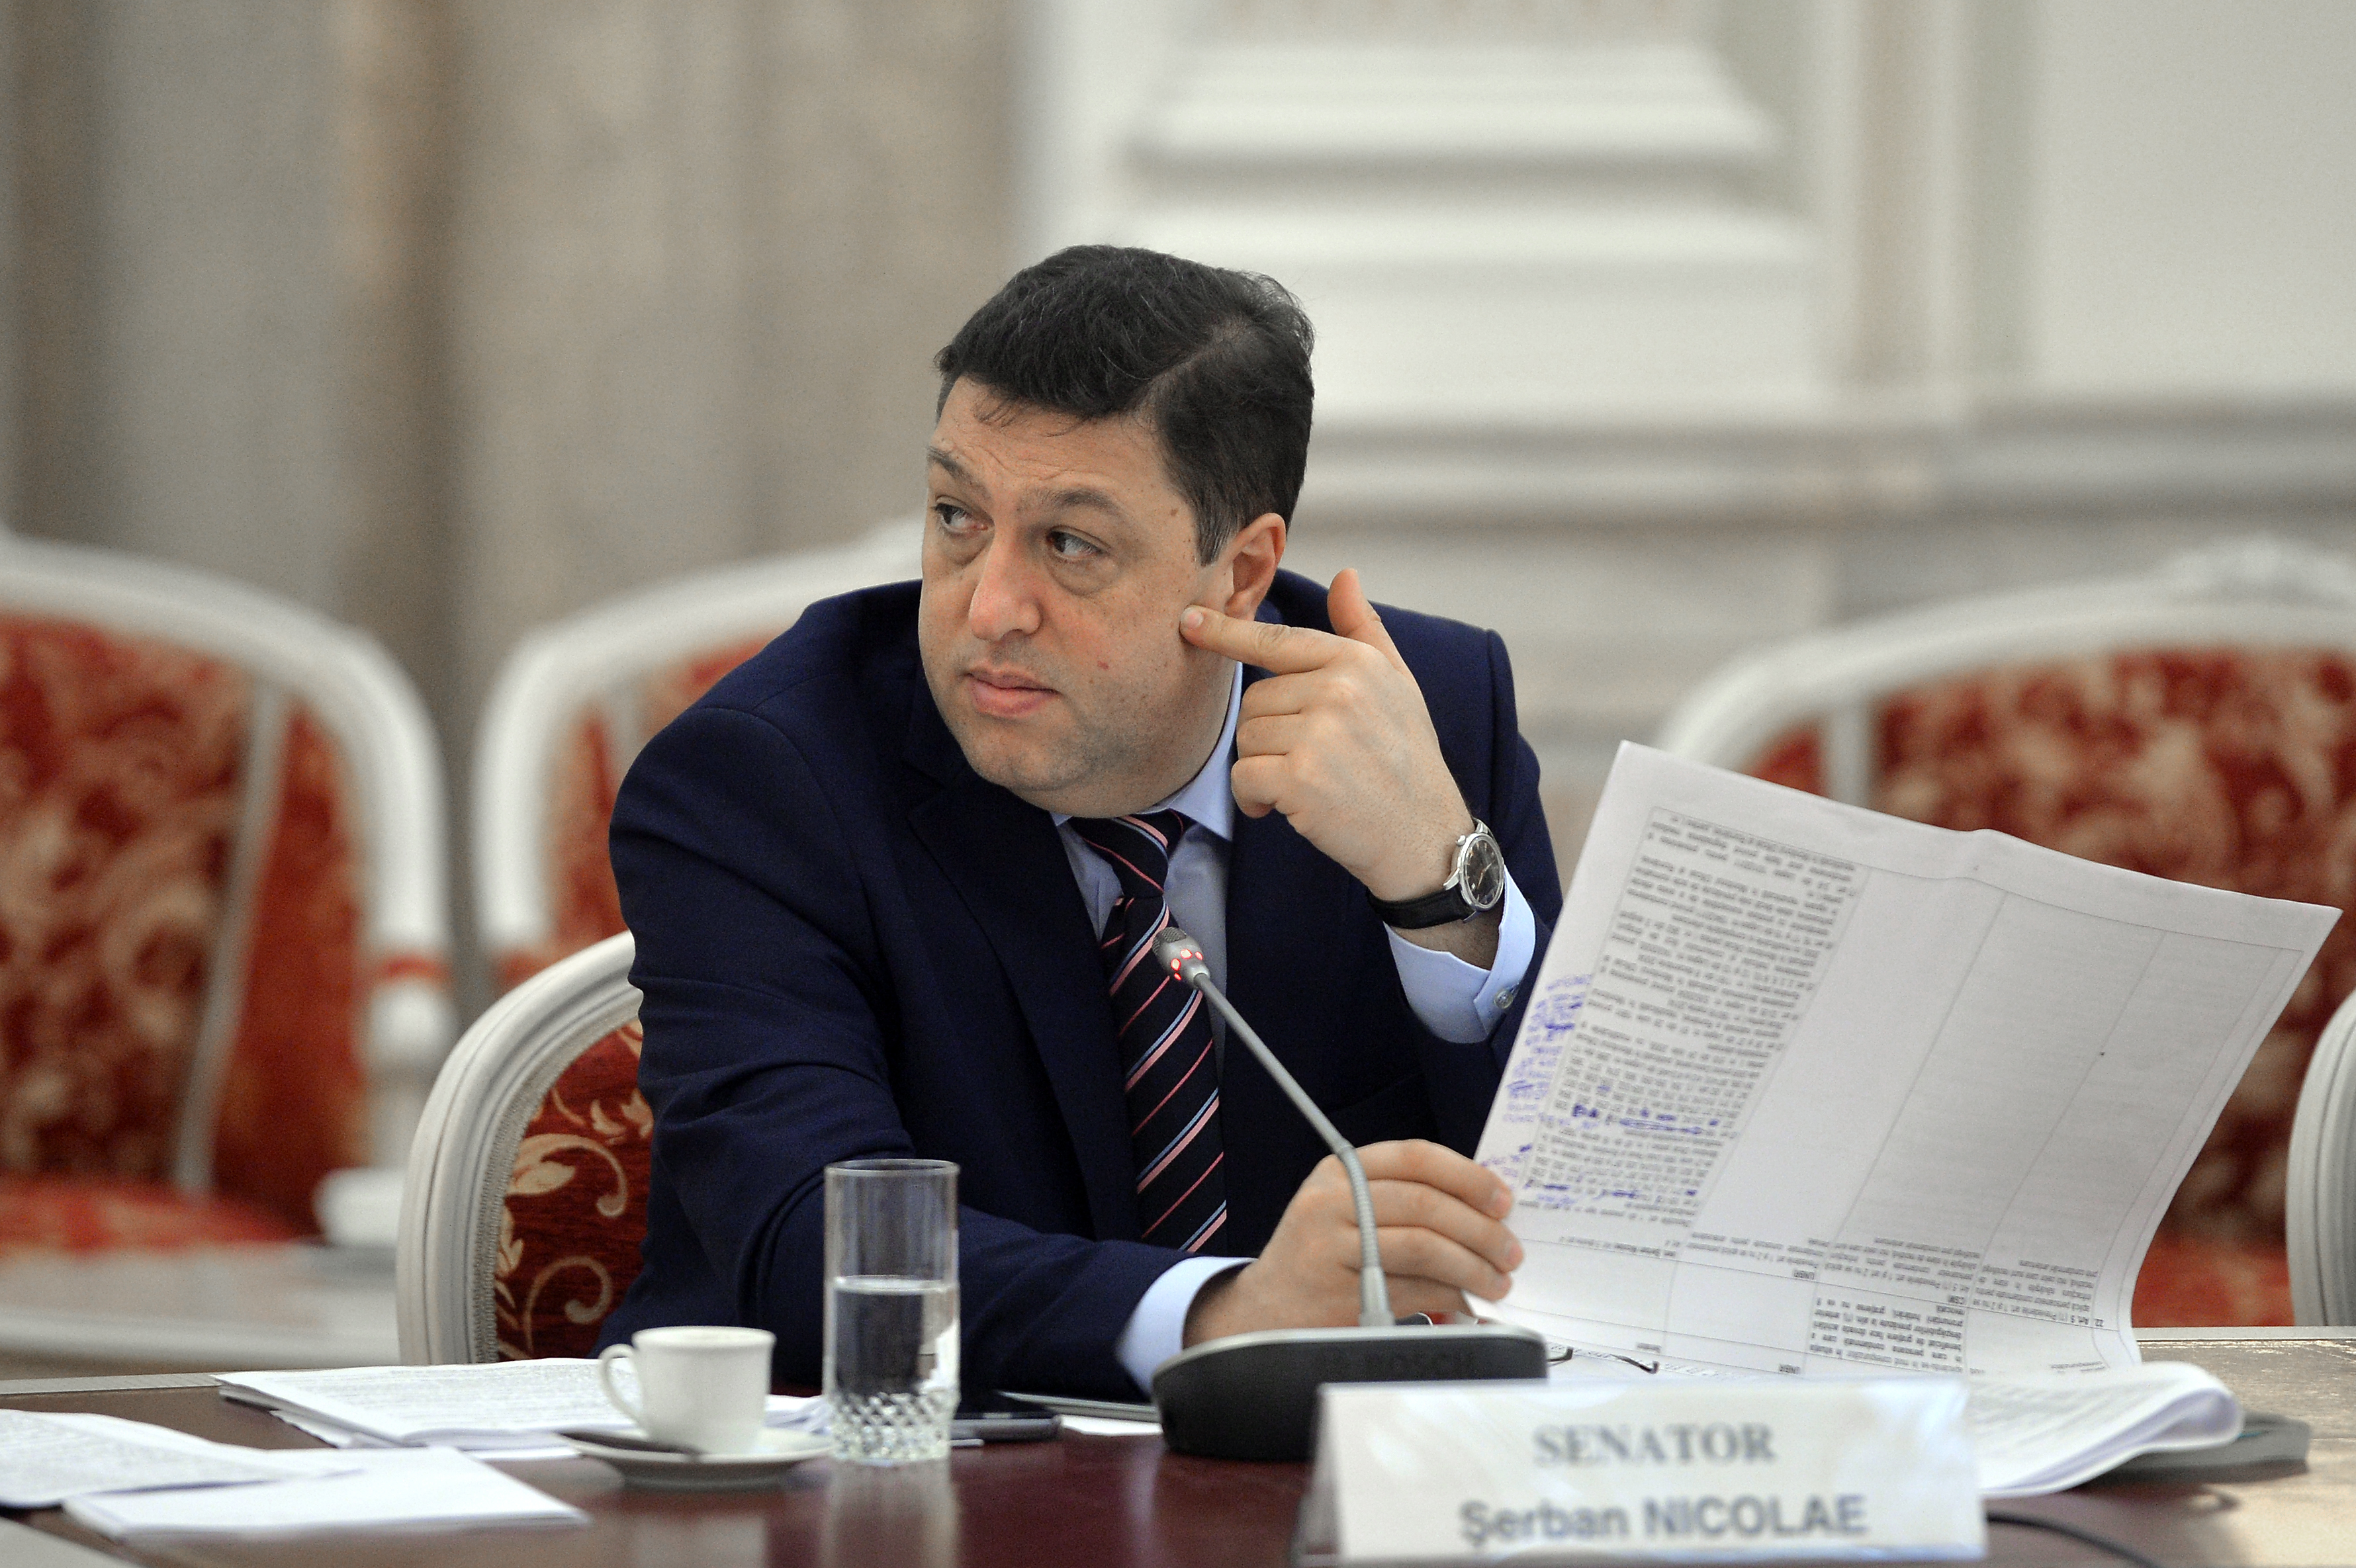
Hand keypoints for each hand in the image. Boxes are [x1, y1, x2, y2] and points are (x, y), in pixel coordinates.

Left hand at [1180, 570, 1485, 946]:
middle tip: (1311, 760)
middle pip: (1253, 700)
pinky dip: (1253, 799)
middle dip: (1268, 734)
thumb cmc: (1407, 760)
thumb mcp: (1398, 685)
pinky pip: (1242, 776)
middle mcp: (1337, 689)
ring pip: (1245, 739)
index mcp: (1356, 661)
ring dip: (1262, 769)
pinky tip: (1288, 808)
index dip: (1226, 632)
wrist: (1424, 837)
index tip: (1189, 621)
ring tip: (1307, 785)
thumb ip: (1364, 629)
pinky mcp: (1299, 777)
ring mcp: (1318, 732)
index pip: (1275, 640)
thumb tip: (1345, 576)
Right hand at [1182, 1140, 1521, 1344]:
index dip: (1467, 1175)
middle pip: (1426, 1204)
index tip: (1502, 1199)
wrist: (1264, 1311)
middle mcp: (1331, 1201)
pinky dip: (1450, 1297)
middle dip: (1481, 1229)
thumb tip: (1483, 1210)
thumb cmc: (1319, 1256)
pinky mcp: (1340, 1292)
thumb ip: (1399, 1199)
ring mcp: (1332, 1247)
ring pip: (1423, 1246)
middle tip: (1511, 1250)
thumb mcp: (1345, 1209)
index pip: (1414, 1157)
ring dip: (1473, 1266)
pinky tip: (1467, 1304)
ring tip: (1498, 1281)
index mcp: (1339, 1171)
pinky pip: (1413, 1290)